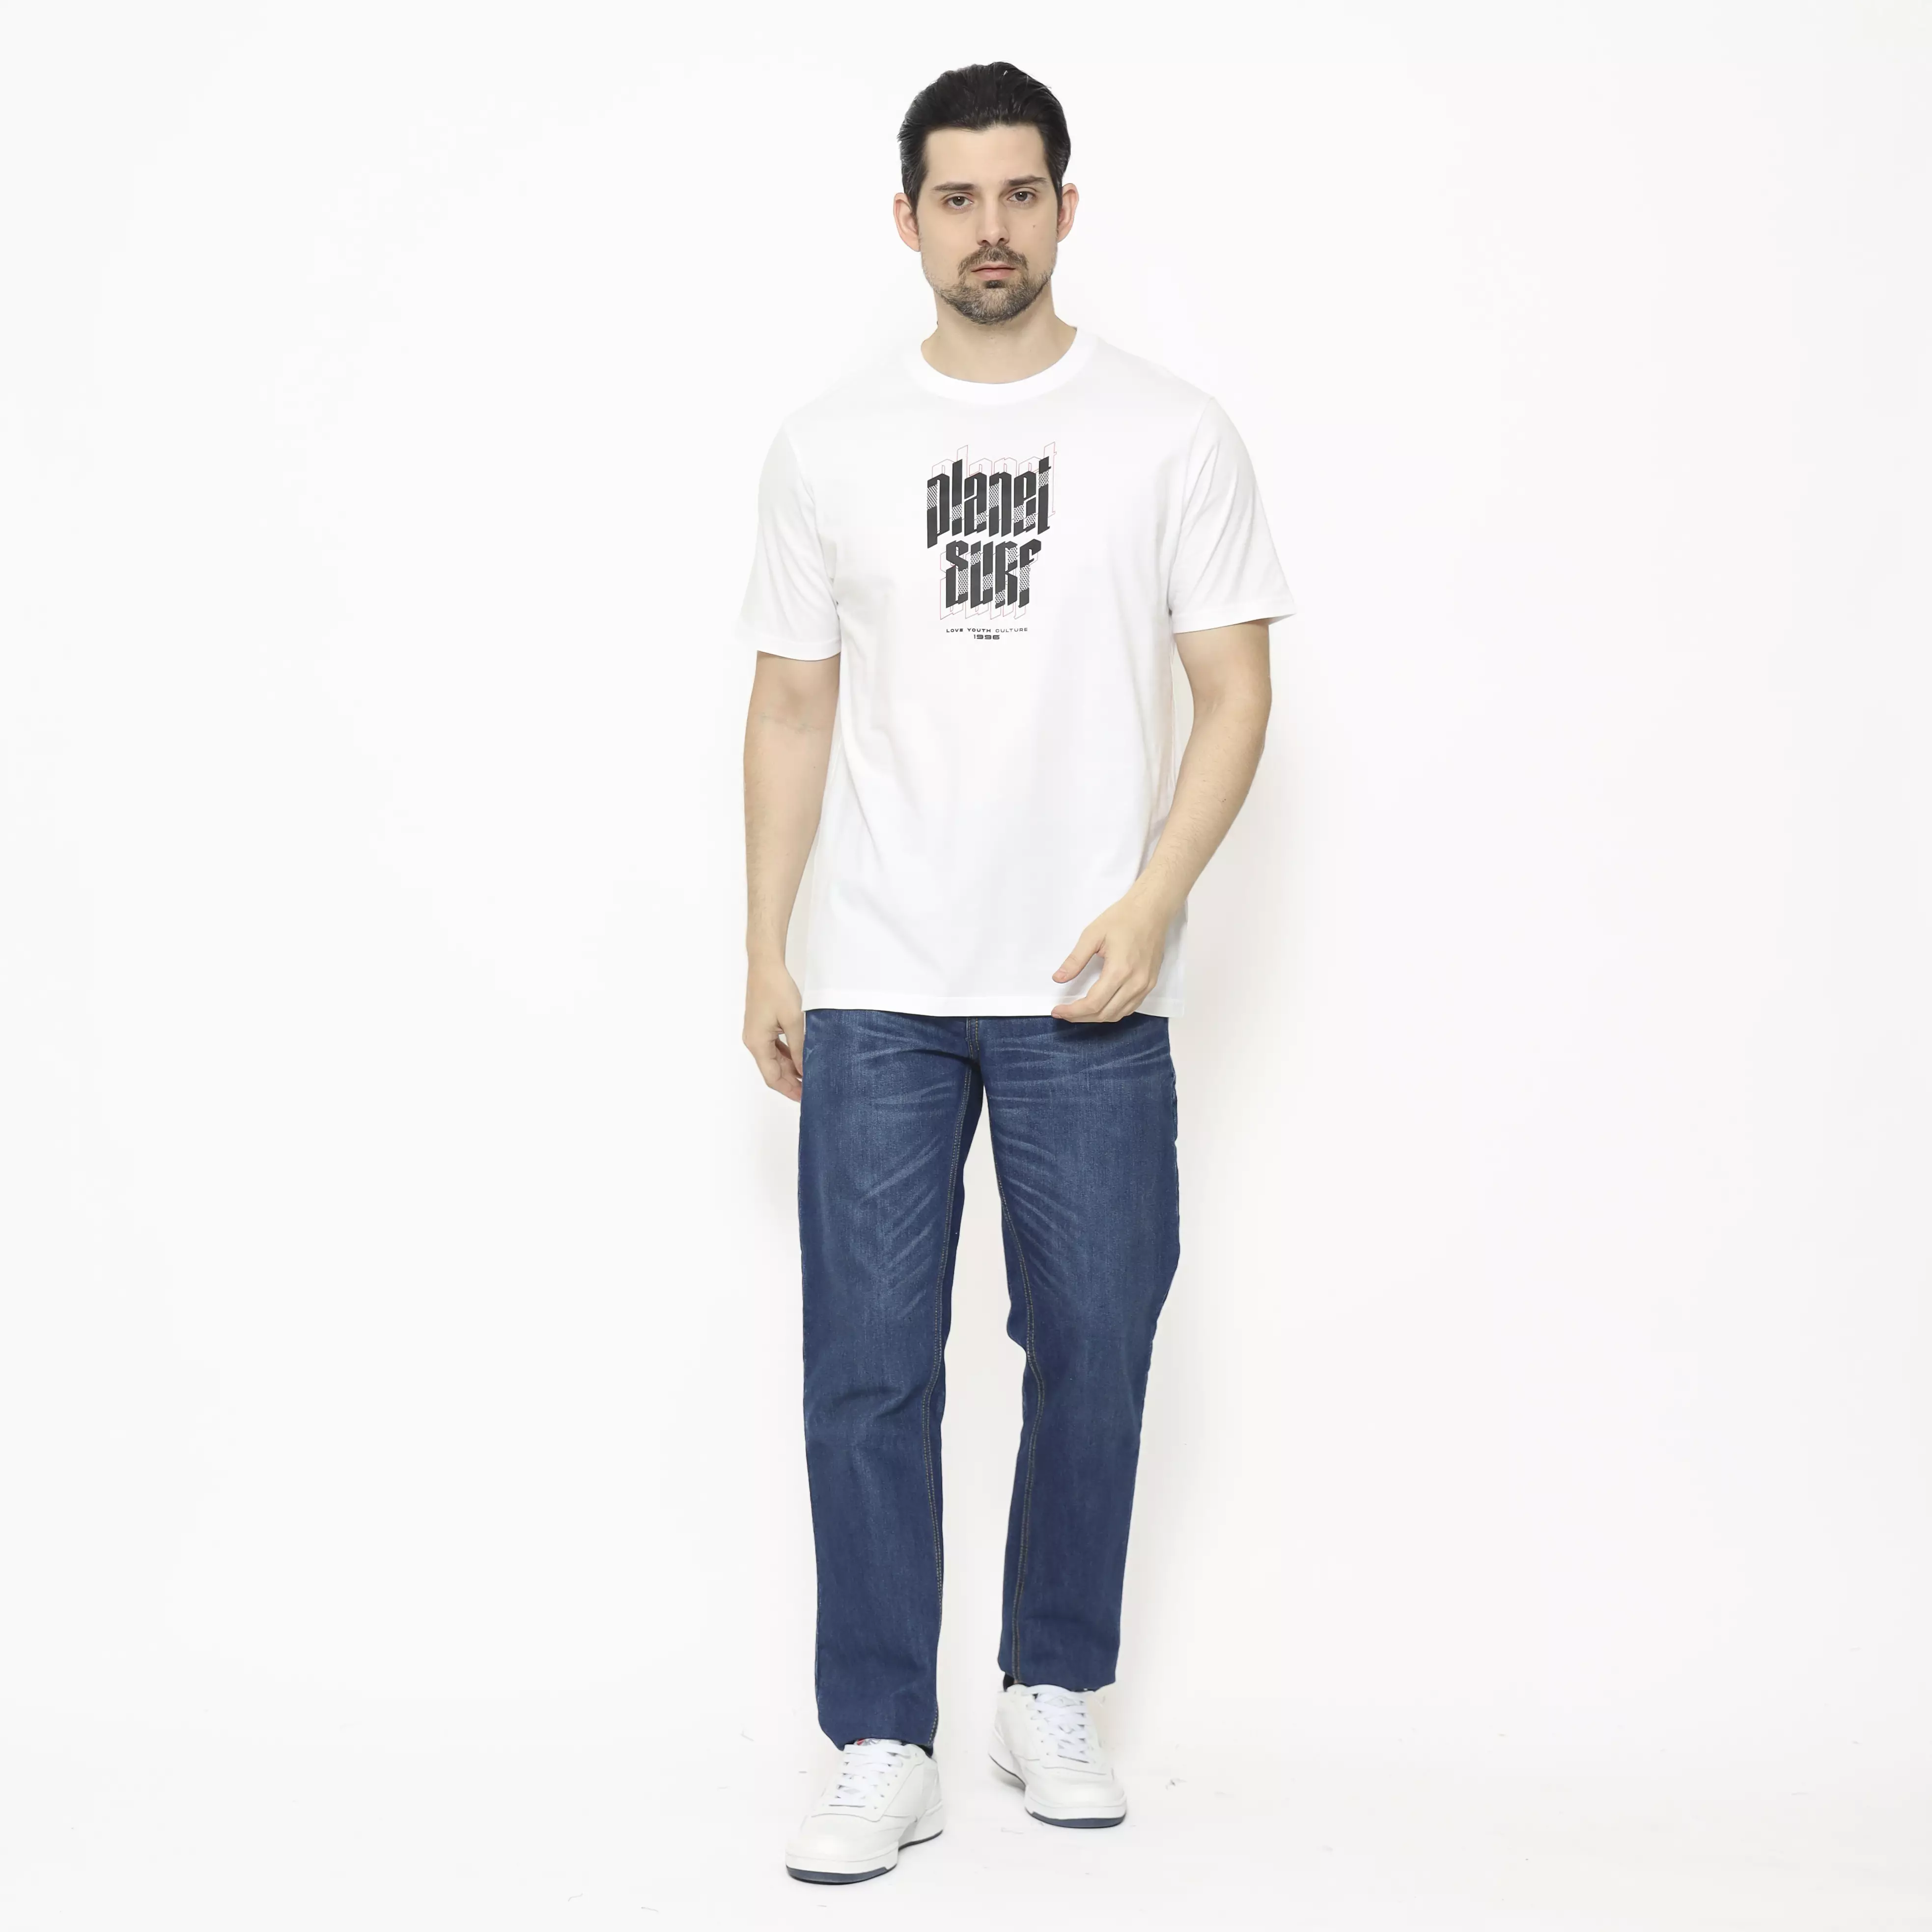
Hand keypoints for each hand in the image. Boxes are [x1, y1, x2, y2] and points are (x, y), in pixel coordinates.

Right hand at [744, 959, 805, 1099]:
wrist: (765, 966)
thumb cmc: (777, 989)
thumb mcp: (793, 1021)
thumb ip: (799, 1048)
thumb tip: (804, 1070)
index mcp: (757, 1043)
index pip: (772, 1077)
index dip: (788, 1089)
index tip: (805, 1098)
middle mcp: (753, 1041)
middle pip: (772, 1070)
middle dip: (791, 1081)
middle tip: (812, 1089)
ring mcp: (756, 1034)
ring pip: (774, 1059)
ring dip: (790, 1068)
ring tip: (810, 1075)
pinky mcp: (762, 1026)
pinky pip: (774, 1047)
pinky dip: (787, 1055)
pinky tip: (801, 1058)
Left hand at [1049, 885, 1175, 1021]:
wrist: (1151, 910)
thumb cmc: (1123, 918)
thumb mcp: (1092, 935)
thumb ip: (1075, 960)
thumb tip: (1058, 978)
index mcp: (1120, 970)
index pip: (1093, 1003)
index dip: (1073, 1011)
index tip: (1057, 1011)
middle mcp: (1136, 982)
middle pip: (1104, 1013)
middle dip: (1081, 1017)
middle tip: (1064, 1013)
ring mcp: (1146, 985)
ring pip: (1118, 1014)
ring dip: (1096, 1017)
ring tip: (1078, 1012)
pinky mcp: (1151, 983)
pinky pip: (1130, 1007)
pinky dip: (1113, 1011)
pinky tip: (1100, 1006)